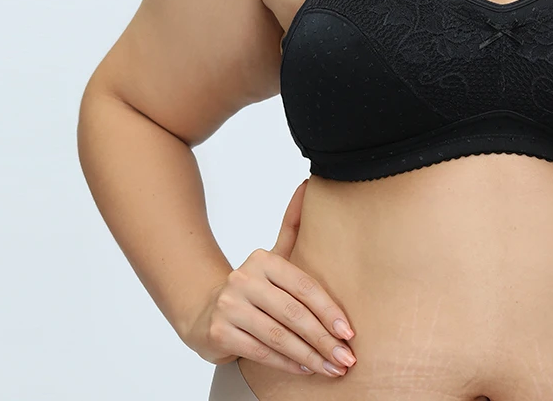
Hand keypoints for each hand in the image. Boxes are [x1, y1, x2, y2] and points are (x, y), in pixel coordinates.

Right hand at [186, 178, 356, 377]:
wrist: (204, 311)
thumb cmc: (252, 287)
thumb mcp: (273, 257)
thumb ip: (292, 225)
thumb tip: (308, 185)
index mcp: (263, 259)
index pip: (304, 286)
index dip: (329, 310)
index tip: (349, 330)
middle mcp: (244, 279)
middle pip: (294, 313)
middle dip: (324, 339)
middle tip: (346, 357)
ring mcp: (230, 306)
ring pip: (279, 336)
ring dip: (310, 355)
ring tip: (332, 367)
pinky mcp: (220, 332)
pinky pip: (262, 352)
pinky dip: (287, 363)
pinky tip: (306, 368)